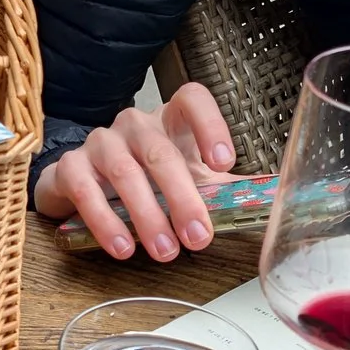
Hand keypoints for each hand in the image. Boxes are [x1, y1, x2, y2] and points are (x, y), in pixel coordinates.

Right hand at [33, 82, 234, 261]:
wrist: (82, 186)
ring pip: (124, 172)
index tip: (223, 163)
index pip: (191, 99)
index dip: (209, 124)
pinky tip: (123, 246)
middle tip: (198, 237)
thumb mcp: (189, 181)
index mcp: (170, 121)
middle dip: (182, 198)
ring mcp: (100, 143)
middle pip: (160, 151)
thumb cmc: (146, 181)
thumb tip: (279, 200)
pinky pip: (86, 191)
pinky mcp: (71, 167)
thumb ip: (228, 190)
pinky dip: (106, 222)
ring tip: (164, 250)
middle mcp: (135, 125)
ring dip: (147, 215)